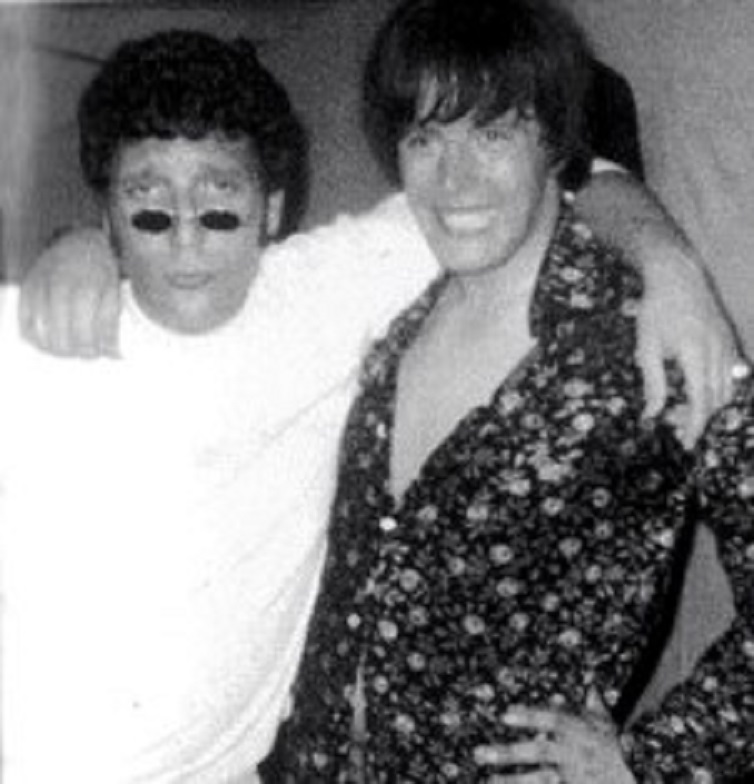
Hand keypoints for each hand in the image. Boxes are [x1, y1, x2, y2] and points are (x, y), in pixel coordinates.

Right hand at [18, 227, 120, 357]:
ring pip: (41, 336)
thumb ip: (111, 322)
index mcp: (83, 290)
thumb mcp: (113, 291)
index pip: (83, 335)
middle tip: (88, 352)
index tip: (100, 353)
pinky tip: (50, 344)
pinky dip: (36, 340)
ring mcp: (38, 290)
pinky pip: (24, 325)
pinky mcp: (25, 291)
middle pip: (62, 340)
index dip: (92, 350)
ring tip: (72, 350)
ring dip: (58, 350)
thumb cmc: (100, 267)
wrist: (77, 240)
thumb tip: (113, 354)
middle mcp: (57, 290)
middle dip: (77, 352)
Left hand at [475, 691, 635, 783]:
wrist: (640, 777)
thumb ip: (593, 703)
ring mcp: (573, 776)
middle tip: (479, 752)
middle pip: (536, 752)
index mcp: (580, 731)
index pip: (552, 719)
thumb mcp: (606, 723)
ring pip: (537, 779)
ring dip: (510, 780)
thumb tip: (589, 682)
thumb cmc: (618, 749)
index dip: (529, 716)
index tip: (504, 715)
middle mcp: (574, 754)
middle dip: (507, 753)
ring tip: (486, 778)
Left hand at [637, 242, 742, 448]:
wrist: (678, 276)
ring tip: (689, 412)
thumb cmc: (656, 311)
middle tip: (678, 428)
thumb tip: (651, 414)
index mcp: (696, 356)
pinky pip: (733, 373)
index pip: (701, 402)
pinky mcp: (729, 339)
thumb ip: (652, 383)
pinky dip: (721, 388)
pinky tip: (705, 392)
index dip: (695, 425)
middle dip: (699, 418)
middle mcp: (718, 352)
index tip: (686, 442)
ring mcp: (727, 345)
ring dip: (711, 405)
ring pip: (728, 388)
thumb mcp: (647, 348)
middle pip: (717, 399)